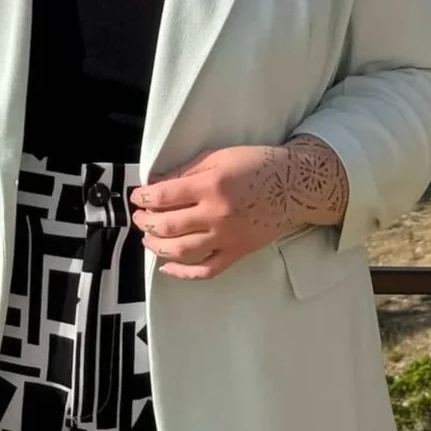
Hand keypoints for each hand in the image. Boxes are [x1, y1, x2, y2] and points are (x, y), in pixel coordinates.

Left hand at [131, 141, 345, 280]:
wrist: (294, 187)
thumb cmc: (255, 165)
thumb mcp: (218, 157)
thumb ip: (186, 171)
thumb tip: (157, 185)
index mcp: (210, 186)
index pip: (165, 196)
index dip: (144, 198)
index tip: (136, 197)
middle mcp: (216, 215)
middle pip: (168, 226)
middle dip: (146, 222)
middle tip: (139, 217)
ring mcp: (226, 238)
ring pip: (181, 251)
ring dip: (157, 246)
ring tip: (148, 238)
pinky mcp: (236, 253)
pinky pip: (206, 270)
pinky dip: (183, 273)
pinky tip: (167, 267)